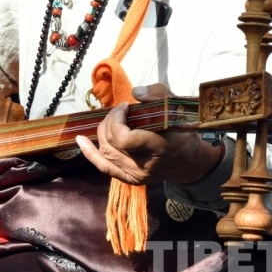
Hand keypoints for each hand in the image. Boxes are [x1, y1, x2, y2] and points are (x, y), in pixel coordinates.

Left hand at [76, 83, 221, 184]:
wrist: (192, 162)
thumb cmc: (183, 130)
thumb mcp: (176, 106)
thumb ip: (156, 95)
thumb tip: (135, 92)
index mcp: (158, 147)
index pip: (123, 138)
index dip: (117, 119)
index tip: (127, 107)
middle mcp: (144, 165)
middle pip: (111, 142)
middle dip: (110, 121)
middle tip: (121, 111)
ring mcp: (136, 175)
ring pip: (105, 152)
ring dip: (103, 132)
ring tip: (113, 120)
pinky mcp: (131, 179)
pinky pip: (104, 167)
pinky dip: (90, 153)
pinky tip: (80, 141)